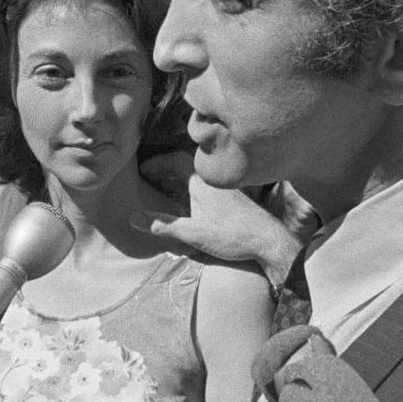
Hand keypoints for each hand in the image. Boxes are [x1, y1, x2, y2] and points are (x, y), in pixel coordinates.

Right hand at [132, 151, 301, 286]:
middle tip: (147, 180)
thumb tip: (133, 218)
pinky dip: (190, 190)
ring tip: (161, 192)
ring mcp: (224, 190)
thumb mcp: (193, 233)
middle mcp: (213, 181)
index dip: (156, 162)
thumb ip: (163, 225)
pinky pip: (205, 187)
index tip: (141, 171)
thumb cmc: (233, 235)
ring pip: (195, 177)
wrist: (269, 242)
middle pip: (184, 166)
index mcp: (202, 182)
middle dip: (163, 171)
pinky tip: (187, 206)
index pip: (175, 159)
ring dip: (176, 181)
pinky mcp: (232, 200)